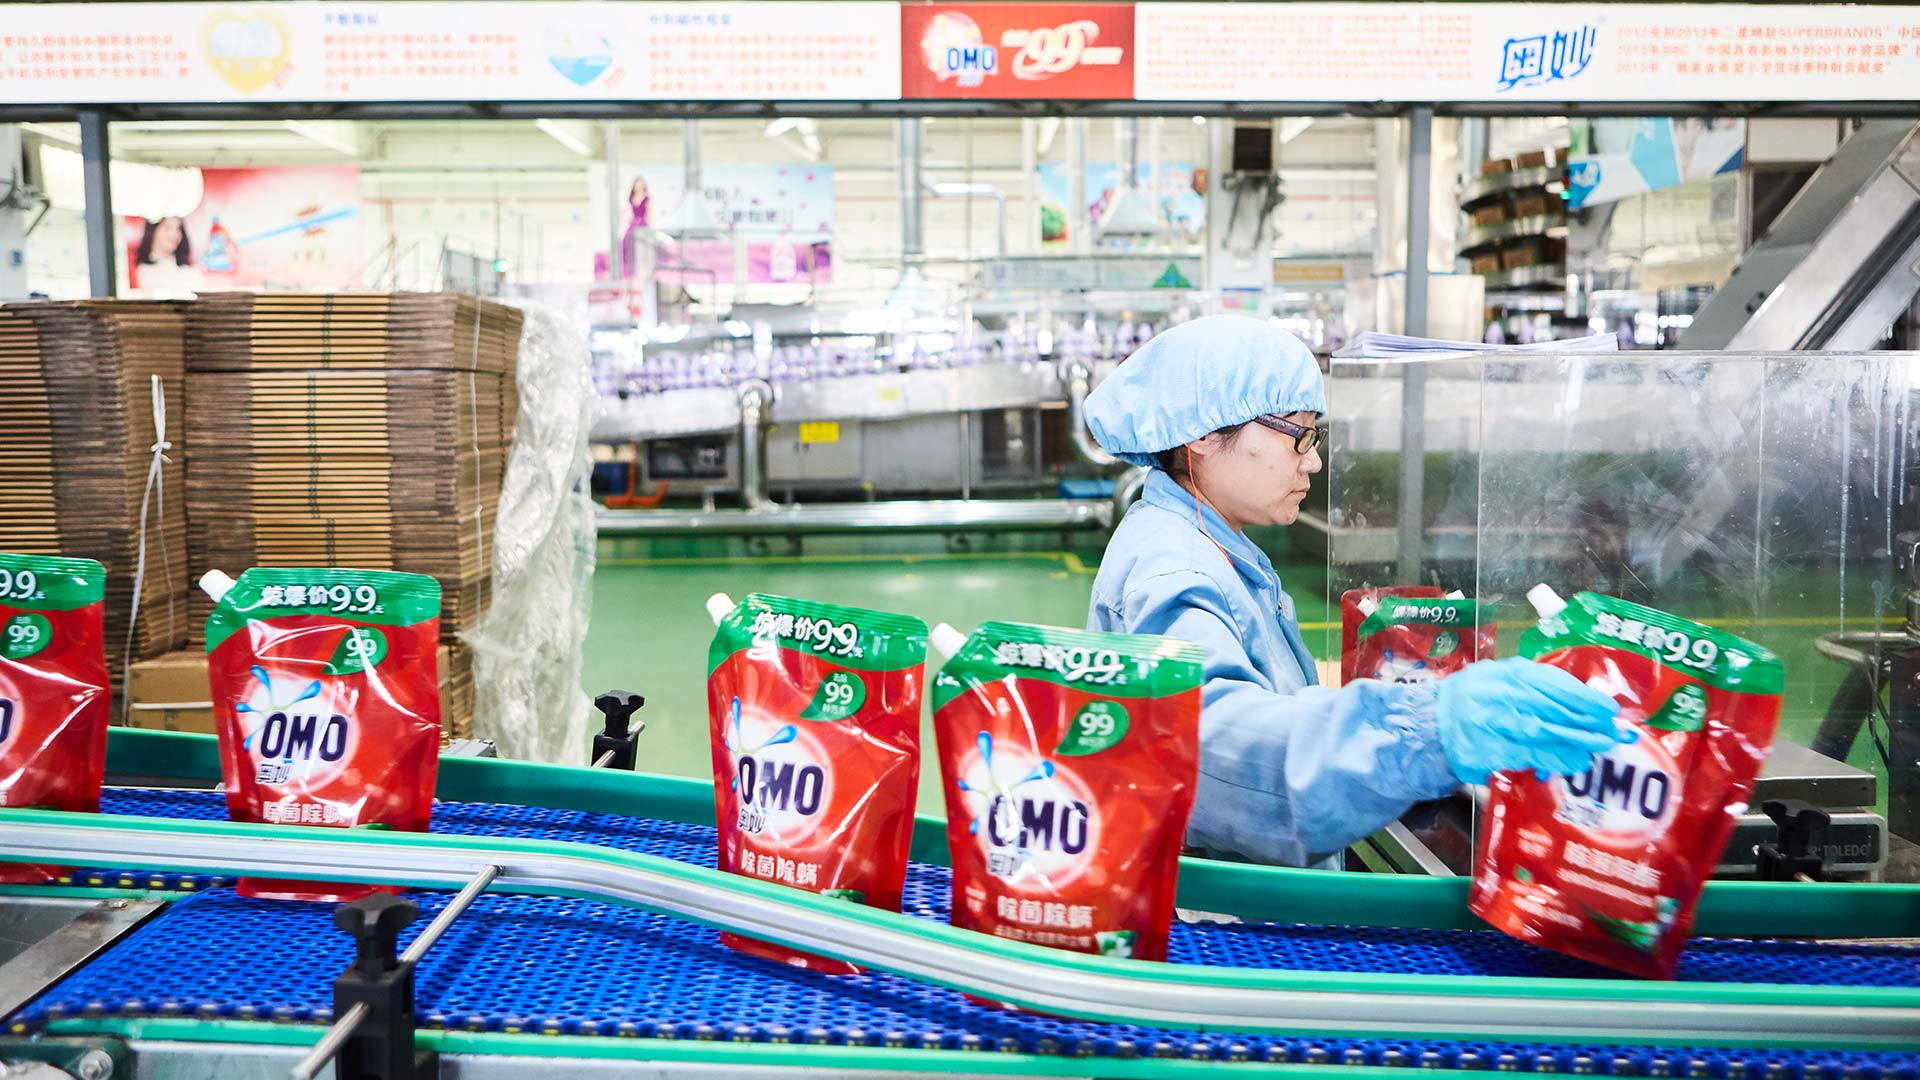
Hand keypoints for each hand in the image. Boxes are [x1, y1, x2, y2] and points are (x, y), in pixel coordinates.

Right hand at [1435, 657, 1630, 784]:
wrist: (1427, 727)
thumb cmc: (1470, 701)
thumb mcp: (1499, 680)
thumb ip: (1533, 687)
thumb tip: (1579, 699)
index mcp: (1506, 673)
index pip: (1552, 683)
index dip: (1583, 697)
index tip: (1608, 709)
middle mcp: (1499, 694)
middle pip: (1552, 708)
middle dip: (1587, 722)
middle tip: (1614, 733)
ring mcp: (1491, 722)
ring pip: (1542, 732)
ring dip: (1574, 742)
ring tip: (1597, 749)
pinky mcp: (1485, 750)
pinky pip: (1526, 755)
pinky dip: (1551, 759)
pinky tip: (1570, 762)